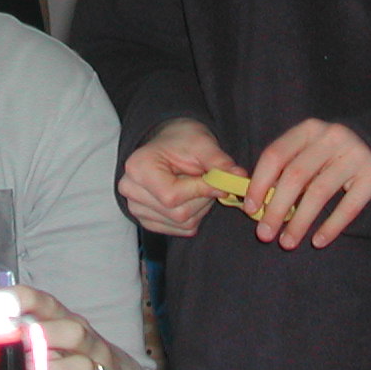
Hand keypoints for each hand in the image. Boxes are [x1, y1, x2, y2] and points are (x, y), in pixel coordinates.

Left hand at [11, 285, 140, 369]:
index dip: (28, 301)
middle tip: (12, 342)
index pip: (50, 306)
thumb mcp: (59, 345)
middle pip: (73, 333)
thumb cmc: (80, 361)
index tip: (4, 302)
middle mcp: (91, 346)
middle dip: (43, 335)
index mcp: (72, 326)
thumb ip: (27, 337)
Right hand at [119, 118, 236, 236]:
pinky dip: (194, 216)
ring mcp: (136, 209)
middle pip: (178, 213)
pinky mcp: (147, 221)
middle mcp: (131, 190)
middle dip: (203, 198)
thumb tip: (239, 177)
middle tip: (208, 179)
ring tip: (197, 184)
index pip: (172, 196)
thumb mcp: (202, 144)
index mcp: (138, 167)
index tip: (221, 182)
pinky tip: (190, 197)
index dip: (202, 191)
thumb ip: (219, 162)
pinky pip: (180, 229)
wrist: (171, 144)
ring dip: (200, 207)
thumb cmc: (183, 140)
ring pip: (182, 223)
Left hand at [245, 119, 370, 249]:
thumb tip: (254, 203)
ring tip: (287, 243)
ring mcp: (354, 155)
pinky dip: (331, 226)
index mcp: (307, 129)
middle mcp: (331, 138)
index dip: (259, 183)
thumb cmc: (328, 156)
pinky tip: (318, 241)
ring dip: (300, 222)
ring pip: (319, 192)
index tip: (250, 209)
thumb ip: (282, 171)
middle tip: (265, 234)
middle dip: (277, 208)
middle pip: (296, 175)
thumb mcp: (305, 153)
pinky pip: (349, 206)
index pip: (275, 155)